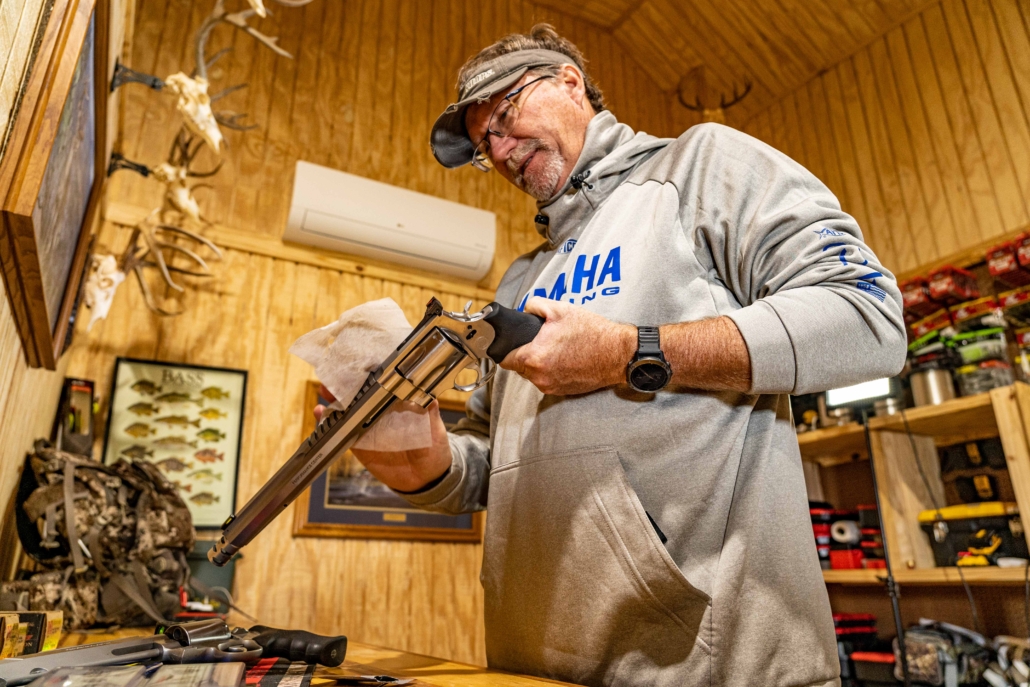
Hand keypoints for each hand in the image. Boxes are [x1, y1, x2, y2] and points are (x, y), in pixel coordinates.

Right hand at [315, 385, 452, 492]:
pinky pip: (341, 431)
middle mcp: (381, 411)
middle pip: (360, 392)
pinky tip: (320, 414)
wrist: (425, 478)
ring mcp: (368, 426)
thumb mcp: (435, 427)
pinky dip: (328, 422)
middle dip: (346, 381)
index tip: (361, 363)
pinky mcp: (359, 444)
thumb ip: (430, 412)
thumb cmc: (433, 447)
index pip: (383, 382)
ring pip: (347, 408)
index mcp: (399, 402)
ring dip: (334, 398)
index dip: (370, 372)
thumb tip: (430, 395)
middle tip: (336, 373)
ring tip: (325, 389)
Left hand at [500, 298, 634, 395]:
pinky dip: (551, 370)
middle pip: (519, 366)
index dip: (506, 348)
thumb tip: (524, 310)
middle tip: (541, 340)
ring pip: (533, 374)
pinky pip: (547, 380)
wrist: (618, 354)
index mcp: (534, 357)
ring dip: (538, 363)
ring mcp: (551, 387)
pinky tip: (565, 358)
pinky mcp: (562, 392)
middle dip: (525, 353)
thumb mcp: (560, 309)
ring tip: (556, 348)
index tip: (512, 342)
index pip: (504, 358)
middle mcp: (540, 377)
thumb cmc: (592, 332)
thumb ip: (534, 306)